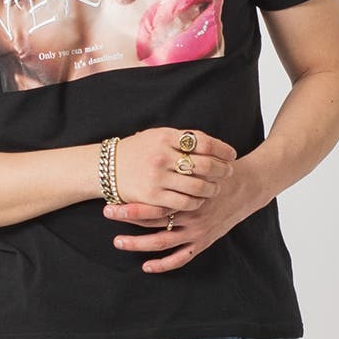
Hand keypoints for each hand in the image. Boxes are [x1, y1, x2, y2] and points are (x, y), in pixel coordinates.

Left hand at [103, 155, 264, 272]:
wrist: (247, 185)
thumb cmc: (218, 169)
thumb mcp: (199, 158)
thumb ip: (174, 157)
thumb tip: (144, 141)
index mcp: (185, 192)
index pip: (152, 201)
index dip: (129, 204)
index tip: (109, 202)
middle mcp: (189, 213)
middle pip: (152, 220)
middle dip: (127, 218)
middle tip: (107, 215)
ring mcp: (196, 230)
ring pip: (162, 242)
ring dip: (137, 244)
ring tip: (117, 242)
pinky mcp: (204, 241)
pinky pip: (181, 258)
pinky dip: (163, 264)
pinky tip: (146, 266)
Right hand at [112, 127, 236, 211]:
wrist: (107, 167)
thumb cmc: (137, 150)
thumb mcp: (157, 135)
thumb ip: (182, 138)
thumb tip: (210, 144)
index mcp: (166, 137)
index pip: (203, 142)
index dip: (221, 149)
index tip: (231, 154)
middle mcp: (163, 156)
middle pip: (204, 165)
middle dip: (221, 169)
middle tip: (229, 172)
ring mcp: (158, 177)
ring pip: (197, 186)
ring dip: (212, 188)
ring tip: (216, 187)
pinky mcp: (153, 196)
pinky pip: (184, 202)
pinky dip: (196, 202)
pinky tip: (200, 200)